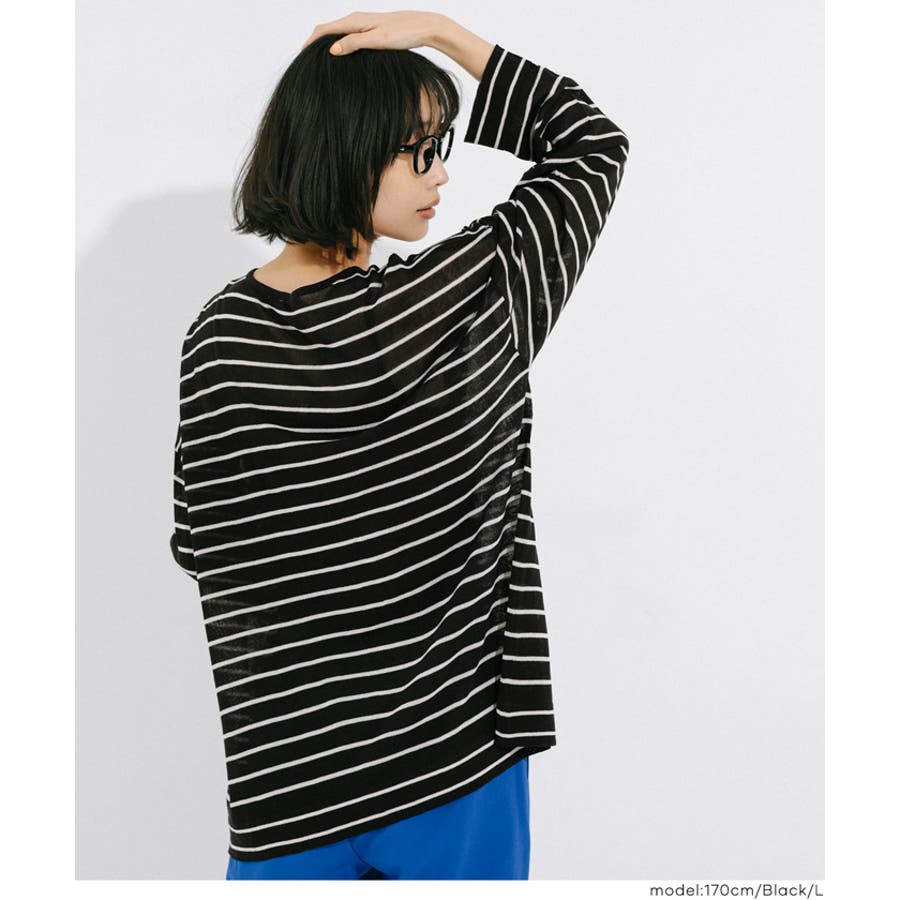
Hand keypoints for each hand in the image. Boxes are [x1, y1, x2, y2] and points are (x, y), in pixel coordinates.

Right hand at [301, 10, 444, 54]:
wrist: (424, 27)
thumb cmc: (404, 33)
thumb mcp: (378, 40)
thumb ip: (354, 44)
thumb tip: (332, 50)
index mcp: (354, 20)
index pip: (323, 30)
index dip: (310, 44)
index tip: (301, 58)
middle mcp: (356, 19)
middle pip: (326, 30)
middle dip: (314, 44)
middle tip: (306, 63)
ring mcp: (363, 24)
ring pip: (336, 33)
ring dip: (325, 45)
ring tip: (319, 62)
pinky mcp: (370, 30)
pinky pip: (346, 36)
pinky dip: (338, 45)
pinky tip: (340, 57)